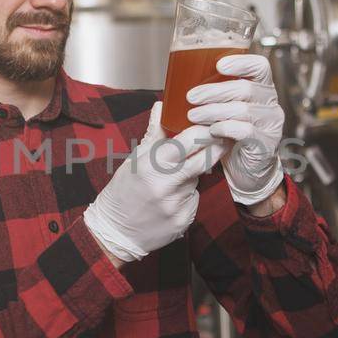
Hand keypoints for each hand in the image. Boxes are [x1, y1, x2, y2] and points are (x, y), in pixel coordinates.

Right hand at [83, 103, 225, 262]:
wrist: (115, 231)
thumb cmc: (124, 191)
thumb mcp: (135, 160)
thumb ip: (154, 134)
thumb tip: (161, 106)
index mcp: (152, 165)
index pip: (188, 140)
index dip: (204, 130)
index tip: (213, 124)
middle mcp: (166, 184)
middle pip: (204, 159)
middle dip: (216, 147)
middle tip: (222, 138)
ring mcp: (177, 204)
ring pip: (198, 180)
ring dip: (194, 175)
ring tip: (175, 178)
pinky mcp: (184, 220)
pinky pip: (194, 200)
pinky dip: (188, 195)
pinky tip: (172, 199)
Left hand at [185, 52, 285, 205]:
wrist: (248, 171)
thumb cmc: (233, 136)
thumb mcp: (225, 111)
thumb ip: (216, 96)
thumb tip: (180, 81)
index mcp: (262, 89)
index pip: (260, 66)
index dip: (241, 62)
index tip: (218, 65)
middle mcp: (270, 104)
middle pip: (245, 88)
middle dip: (214, 91)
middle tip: (191, 96)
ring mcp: (271, 124)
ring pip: (243, 110)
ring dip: (214, 111)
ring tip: (193, 116)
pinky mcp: (266, 143)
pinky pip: (245, 130)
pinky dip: (225, 128)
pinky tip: (211, 130)